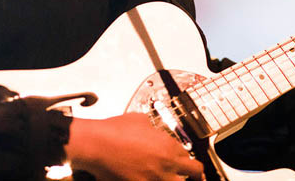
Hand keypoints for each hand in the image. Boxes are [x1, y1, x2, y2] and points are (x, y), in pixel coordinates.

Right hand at [65, 113, 202, 179]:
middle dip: (196, 175)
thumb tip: (151, 129)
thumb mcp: (140, 120)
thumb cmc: (114, 131)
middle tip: (196, 177)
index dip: (186, 160)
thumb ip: (152, 127)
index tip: (185, 163)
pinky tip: (149, 180)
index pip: (189, 156)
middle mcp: (166, 164)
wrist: (97, 144)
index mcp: (169, 146)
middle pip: (196, 173)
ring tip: (172, 179)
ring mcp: (155, 179)